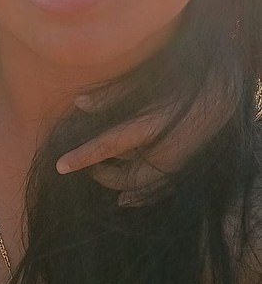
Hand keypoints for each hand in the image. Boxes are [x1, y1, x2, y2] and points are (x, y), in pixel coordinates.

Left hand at [56, 88, 231, 204]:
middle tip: (85, 164)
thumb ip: (112, 95)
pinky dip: (140, 196)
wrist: (223, 94)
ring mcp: (175, 165)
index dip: (82, 158)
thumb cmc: (182, 83)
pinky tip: (126, 200)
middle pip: (123, 175)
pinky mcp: (182, 169)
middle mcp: (163, 153)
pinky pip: (157, 191)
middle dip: (101, 174)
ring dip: (118, 184)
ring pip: (139, 186)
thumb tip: (79, 103)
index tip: (60, 167)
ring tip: (100, 175)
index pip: (107, 147)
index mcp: (150, 128)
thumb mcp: (146, 85)